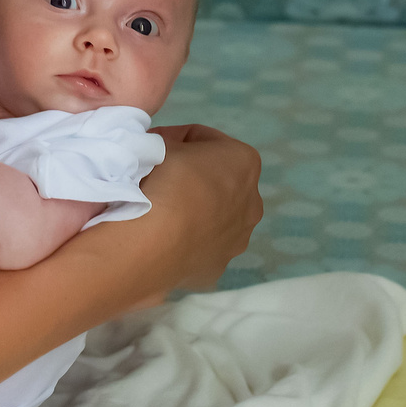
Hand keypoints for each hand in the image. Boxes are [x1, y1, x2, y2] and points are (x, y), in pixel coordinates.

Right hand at [120, 125, 263, 305]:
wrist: (153, 240)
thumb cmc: (165, 181)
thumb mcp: (162, 143)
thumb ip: (169, 144)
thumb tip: (166, 153)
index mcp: (244, 161)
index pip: (206, 139)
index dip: (176, 139)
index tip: (153, 146)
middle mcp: (252, 202)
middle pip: (217, 181)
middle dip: (192, 177)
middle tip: (159, 178)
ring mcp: (238, 239)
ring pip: (213, 218)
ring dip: (193, 211)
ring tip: (161, 212)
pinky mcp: (218, 267)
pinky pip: (201, 246)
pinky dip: (186, 240)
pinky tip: (164, 238)